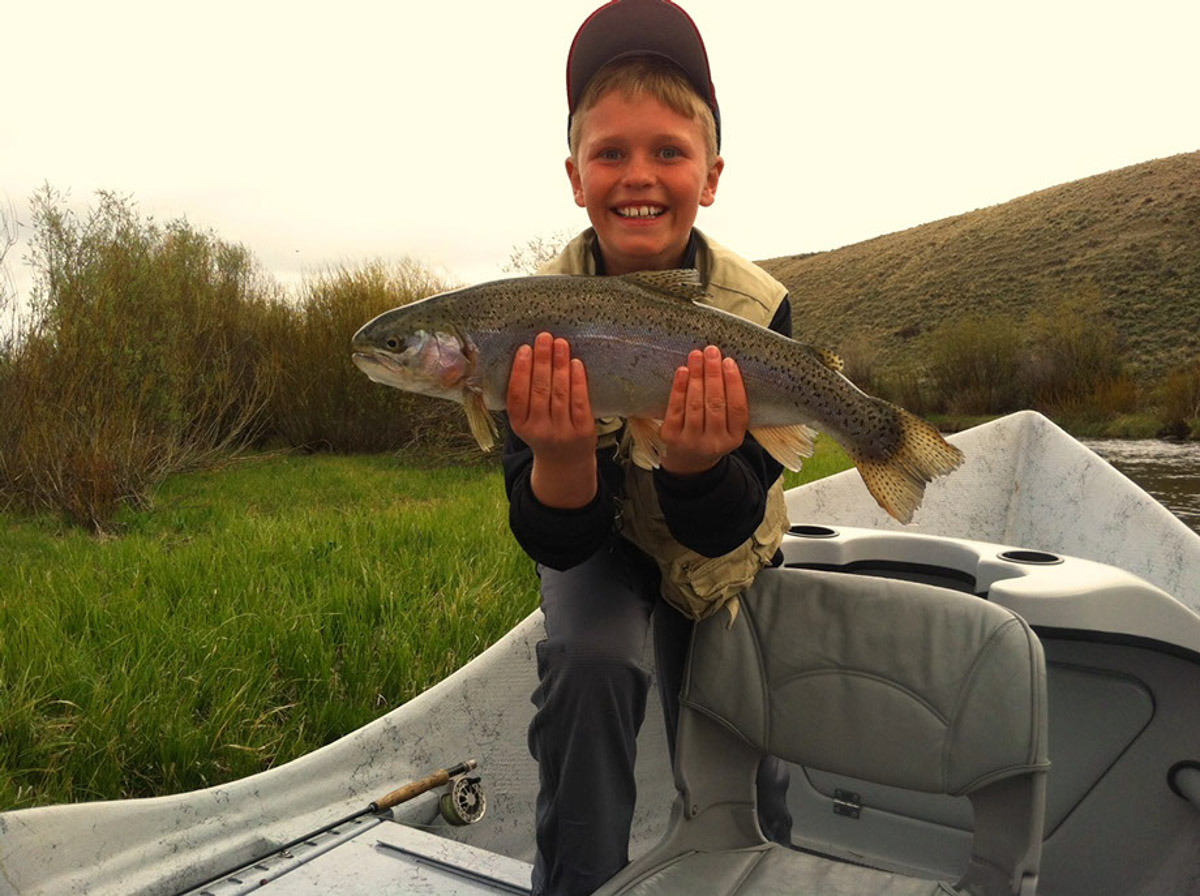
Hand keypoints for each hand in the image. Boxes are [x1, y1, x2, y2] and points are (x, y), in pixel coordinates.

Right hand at [506, 332, 597, 507]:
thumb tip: (527, 355)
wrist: (565, 463)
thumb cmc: (544, 432)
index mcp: (520, 425)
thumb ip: (525, 396)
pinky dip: (578, 381)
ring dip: (560, 365)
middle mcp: (539, 430)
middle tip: (544, 337)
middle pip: (540, 390)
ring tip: (560, 344)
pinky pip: (580, 402)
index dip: (520, 371)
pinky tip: (575, 363)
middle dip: (542, 361)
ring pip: (560, 393)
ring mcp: (562, 432)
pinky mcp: (583, 432)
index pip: (517, 395)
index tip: (524, 349)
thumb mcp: (527, 420)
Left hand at [659, 345, 748, 476]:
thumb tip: (724, 364)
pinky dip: (679, 388)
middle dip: (713, 374)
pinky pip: (676, 409)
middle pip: (715, 404)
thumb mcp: (727, 427)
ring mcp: (691, 441)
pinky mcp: (671, 437)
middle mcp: (714, 443)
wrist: (687, 462)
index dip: (733, 383)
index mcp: (734, 439)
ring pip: (695, 405)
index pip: (738, 408)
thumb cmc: (710, 434)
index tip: (729, 361)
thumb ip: (729, 405)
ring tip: (696, 356)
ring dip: (696, 377)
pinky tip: (682, 371)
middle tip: (711, 351)